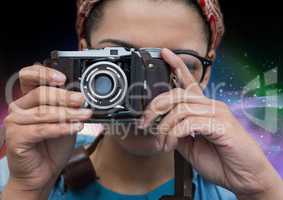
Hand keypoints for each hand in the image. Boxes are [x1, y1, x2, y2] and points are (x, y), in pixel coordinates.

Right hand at [3, 65, 91, 198]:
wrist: (44, 171)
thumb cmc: (53, 145)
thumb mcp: (65, 121)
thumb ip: (68, 107)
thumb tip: (81, 95)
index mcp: (29, 99)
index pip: (30, 77)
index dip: (45, 73)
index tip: (63, 78)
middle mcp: (19, 108)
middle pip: (41, 94)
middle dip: (65, 96)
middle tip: (82, 100)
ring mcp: (15, 123)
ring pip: (43, 112)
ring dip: (68, 113)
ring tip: (85, 115)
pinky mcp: (16, 138)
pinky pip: (41, 129)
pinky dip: (61, 128)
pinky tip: (75, 127)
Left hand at [140, 49, 282, 198]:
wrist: (243, 177)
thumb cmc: (220, 160)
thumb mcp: (190, 145)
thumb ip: (177, 132)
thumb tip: (161, 126)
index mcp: (204, 108)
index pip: (189, 81)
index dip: (177, 65)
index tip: (164, 53)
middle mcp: (211, 106)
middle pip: (178, 94)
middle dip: (155, 106)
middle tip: (144, 122)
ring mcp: (218, 113)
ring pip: (181, 108)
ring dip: (164, 126)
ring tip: (161, 141)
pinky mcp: (222, 125)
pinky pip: (190, 122)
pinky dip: (174, 134)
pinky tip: (171, 144)